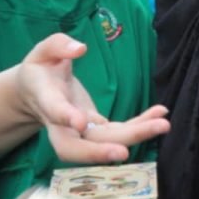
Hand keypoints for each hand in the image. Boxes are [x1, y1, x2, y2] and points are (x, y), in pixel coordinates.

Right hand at [16, 34, 170, 164]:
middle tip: (125, 152)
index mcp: (46, 99)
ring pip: (103, 142)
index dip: (65, 117)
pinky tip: (161, 116)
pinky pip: (118, 133)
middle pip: (76, 145)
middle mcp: (60, 124)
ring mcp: (79, 131)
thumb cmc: (40, 69)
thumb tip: (80, 48)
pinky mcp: (96, 129)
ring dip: (134, 137)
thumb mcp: (42, 52)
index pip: (54, 111)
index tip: (81, 121)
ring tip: (163, 125)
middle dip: (100, 150)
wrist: (35, 93)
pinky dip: (140, 126)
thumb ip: (58, 46)